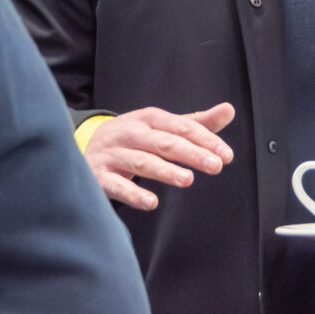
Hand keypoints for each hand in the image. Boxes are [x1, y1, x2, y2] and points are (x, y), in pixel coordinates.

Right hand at [82, 103, 235, 210]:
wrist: (86, 148)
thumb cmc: (135, 139)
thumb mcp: (163, 127)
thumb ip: (197, 123)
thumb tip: (229, 110)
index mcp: (149, 119)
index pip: (182, 127)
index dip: (205, 140)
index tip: (226, 156)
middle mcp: (130, 133)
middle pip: (164, 143)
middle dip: (191, 153)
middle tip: (215, 166)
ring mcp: (113, 154)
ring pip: (141, 162)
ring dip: (164, 171)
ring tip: (187, 180)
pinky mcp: (99, 176)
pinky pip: (117, 185)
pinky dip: (133, 194)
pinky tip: (151, 203)